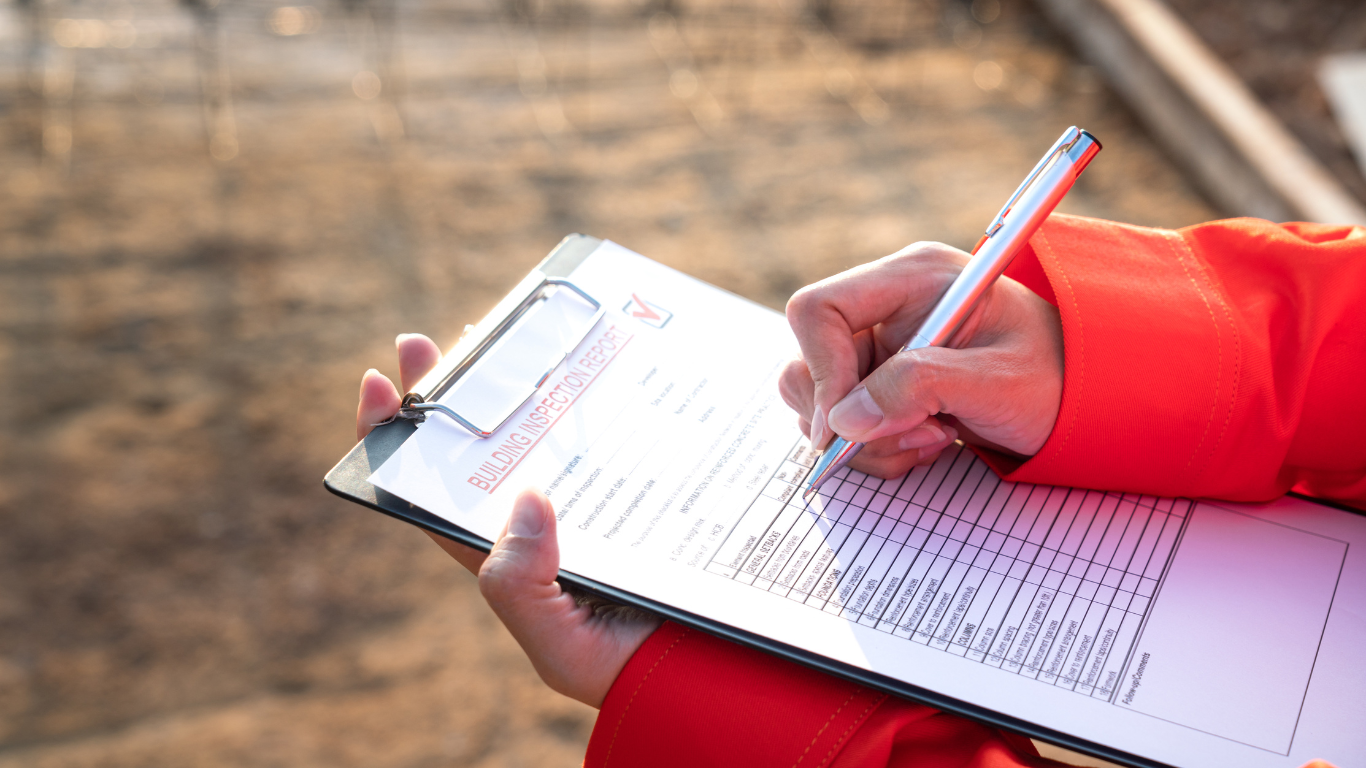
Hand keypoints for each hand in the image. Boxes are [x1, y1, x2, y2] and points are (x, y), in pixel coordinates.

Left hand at [356, 334, 660, 706]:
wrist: (710, 674)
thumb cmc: (627, 669)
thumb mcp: (559, 646)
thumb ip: (520, 587)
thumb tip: (525, 498)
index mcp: (504, 560)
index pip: (433, 494)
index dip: (397, 444)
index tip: (379, 387)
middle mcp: (538, 524)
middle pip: (480, 449)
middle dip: (450, 395)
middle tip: (428, 344)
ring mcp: (587, 500)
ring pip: (541, 433)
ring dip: (517, 385)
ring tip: (500, 337)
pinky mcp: (637, 487)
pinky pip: (610, 437)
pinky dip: (596, 400)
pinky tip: (590, 365)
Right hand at [780, 242, 1063, 478]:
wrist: (1087, 397)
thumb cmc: (1059, 376)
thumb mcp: (998, 383)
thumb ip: (920, 389)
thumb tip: (843, 421)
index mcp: (911, 278)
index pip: (818, 311)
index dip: (820, 369)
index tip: (843, 427)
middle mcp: (884, 307)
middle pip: (807, 362)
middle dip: (848, 418)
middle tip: (914, 435)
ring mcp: (880, 347)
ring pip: (822, 404)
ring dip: (869, 441)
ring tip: (934, 438)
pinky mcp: (881, 383)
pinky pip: (845, 426)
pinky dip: (879, 448)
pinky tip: (931, 440)